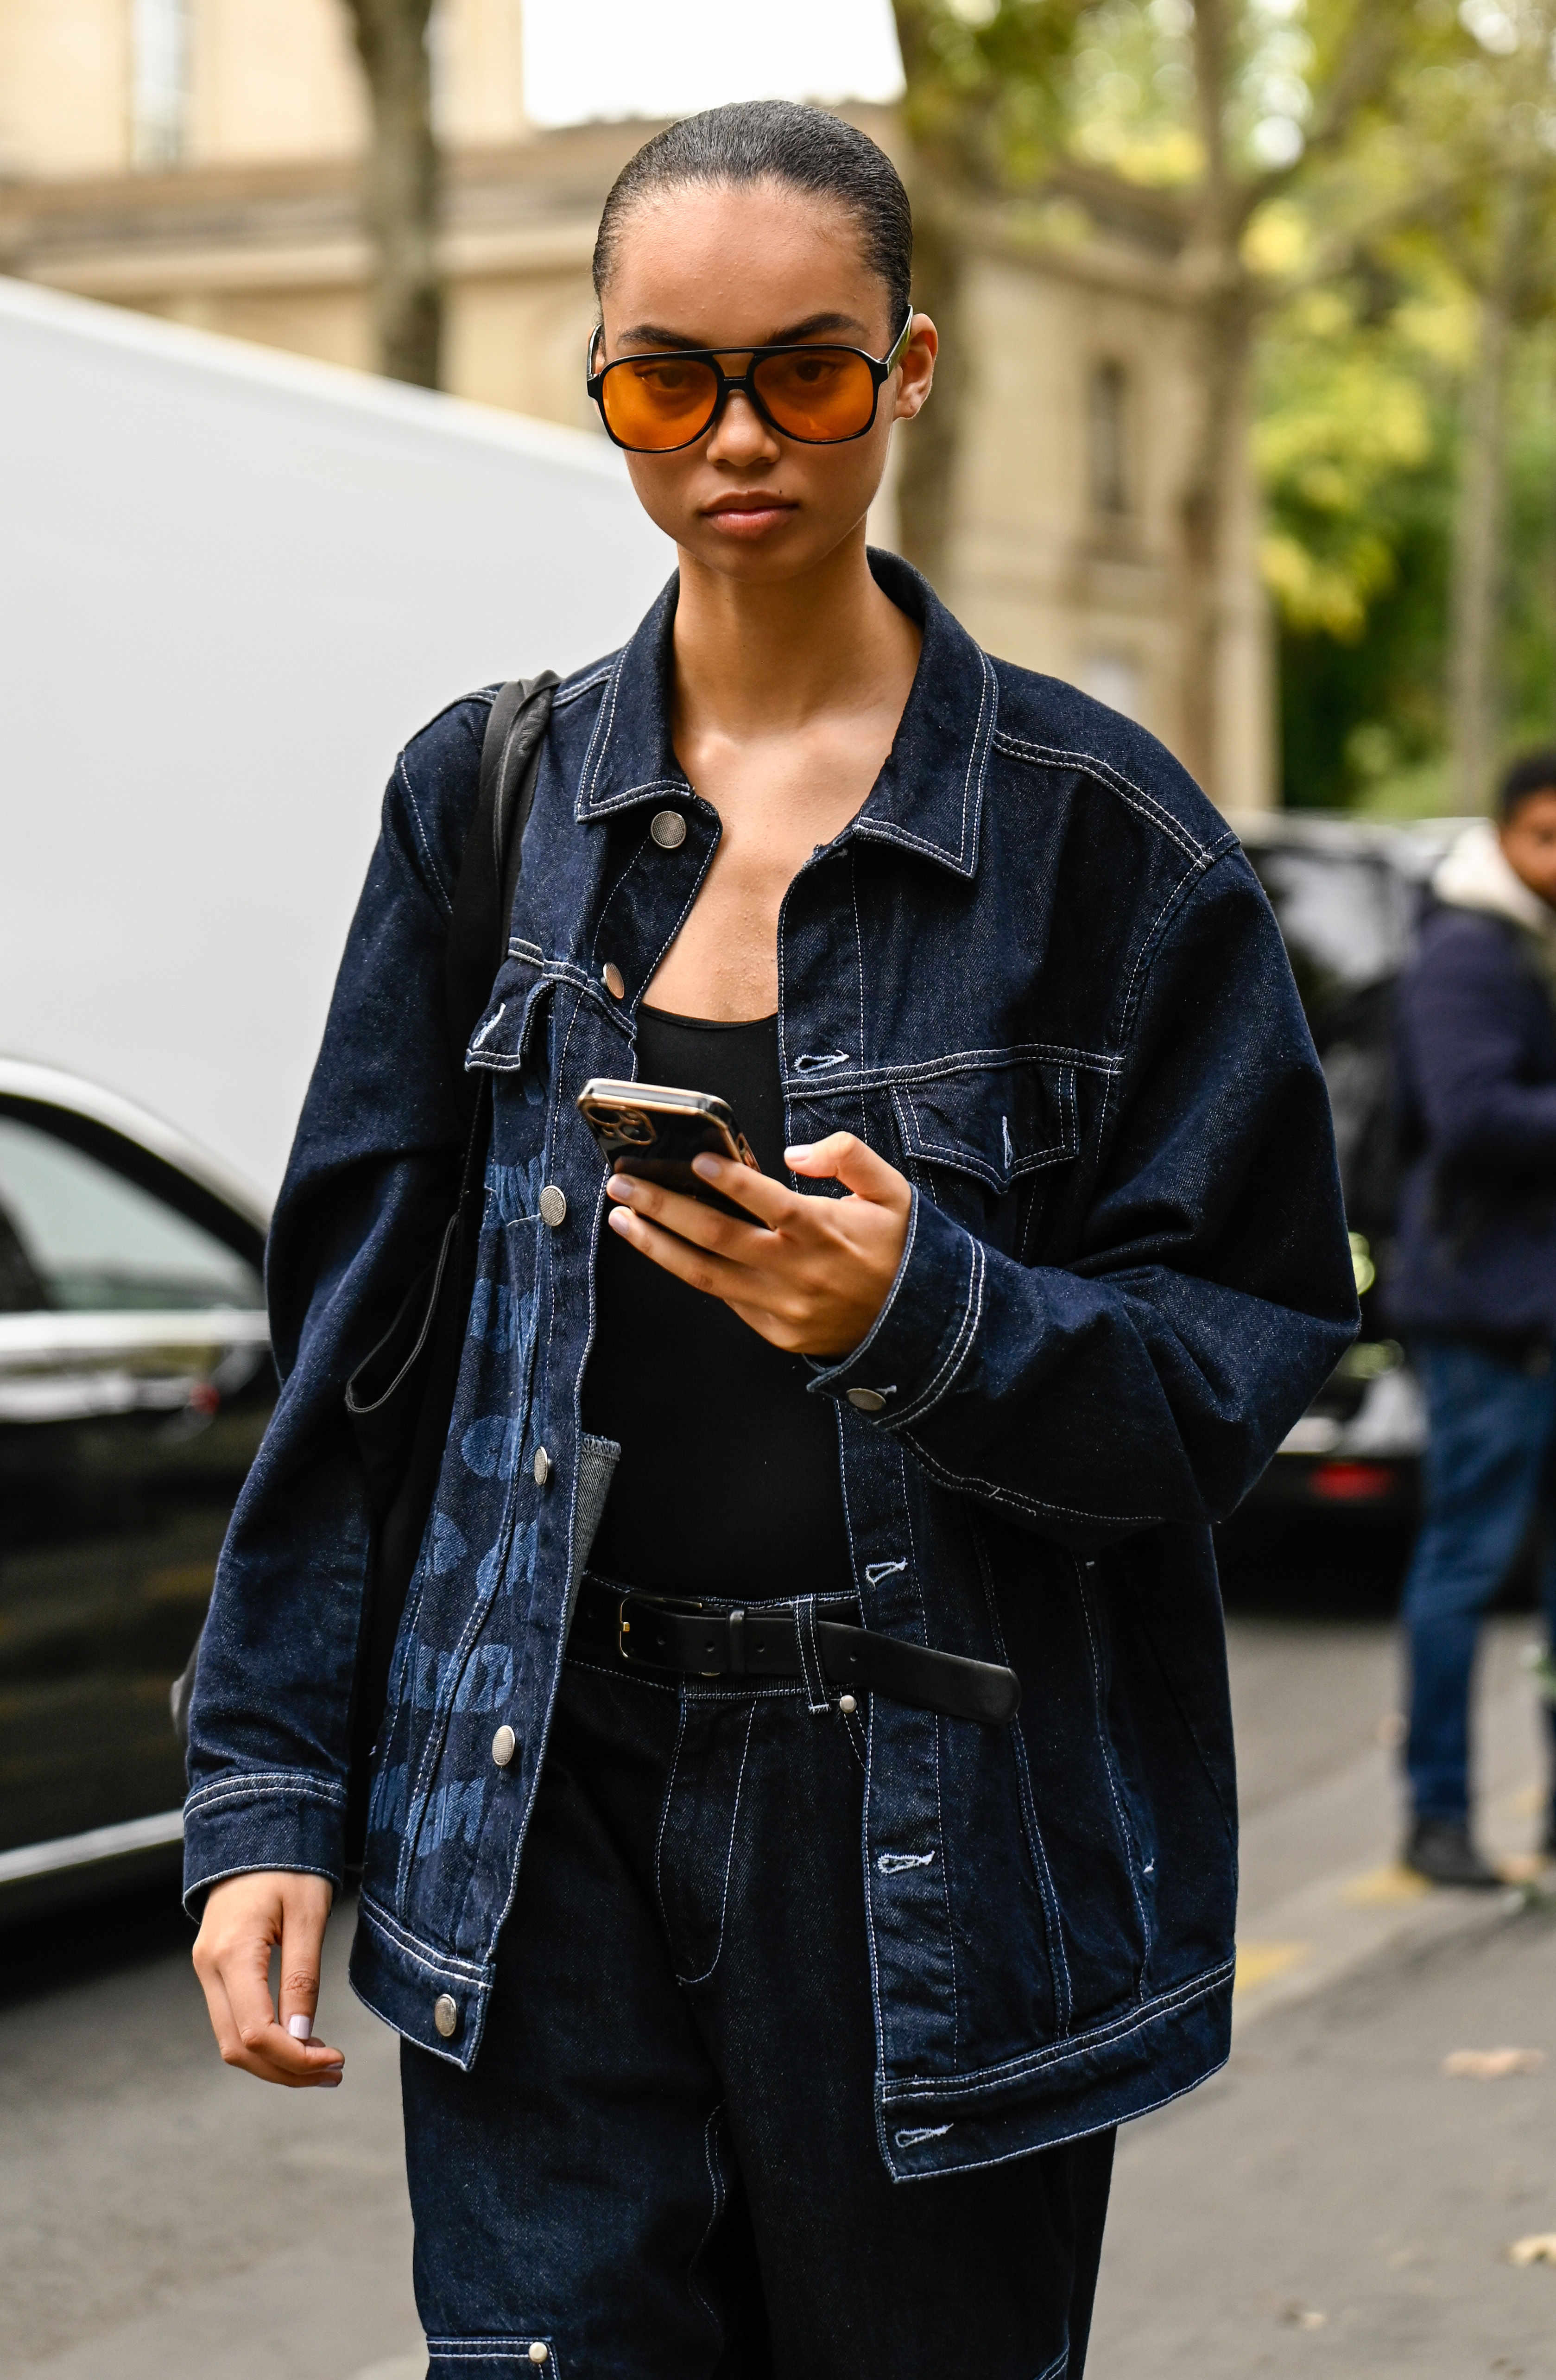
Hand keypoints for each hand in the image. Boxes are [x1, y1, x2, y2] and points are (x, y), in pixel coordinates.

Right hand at [192, 1871, 344, 2087]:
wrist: (255, 1829)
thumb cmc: (289, 1864)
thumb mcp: (308, 1913)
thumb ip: (303, 1976)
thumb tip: (302, 2035)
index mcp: (231, 1953)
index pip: (256, 2031)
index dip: (295, 2058)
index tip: (334, 2060)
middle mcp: (208, 1967)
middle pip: (238, 2047)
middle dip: (286, 2070)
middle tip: (334, 2072)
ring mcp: (206, 1969)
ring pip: (231, 2040)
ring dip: (275, 2061)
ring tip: (322, 2064)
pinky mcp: (215, 1969)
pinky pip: (233, 2020)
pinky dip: (264, 2040)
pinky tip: (299, 2040)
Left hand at [604, 1131, 911, 1358]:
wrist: (914, 1324)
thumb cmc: (898, 1249)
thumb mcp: (892, 1191)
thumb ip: (848, 1156)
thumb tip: (795, 1153)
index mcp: (823, 1231)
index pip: (767, 1201)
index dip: (729, 1179)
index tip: (694, 1159)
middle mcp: (795, 1270)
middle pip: (715, 1235)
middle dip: (661, 1206)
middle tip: (622, 1184)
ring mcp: (780, 1305)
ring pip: (704, 1273)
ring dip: (656, 1245)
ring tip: (622, 1219)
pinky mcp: (774, 1330)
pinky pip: (725, 1298)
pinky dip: (692, 1271)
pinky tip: (665, 1248)